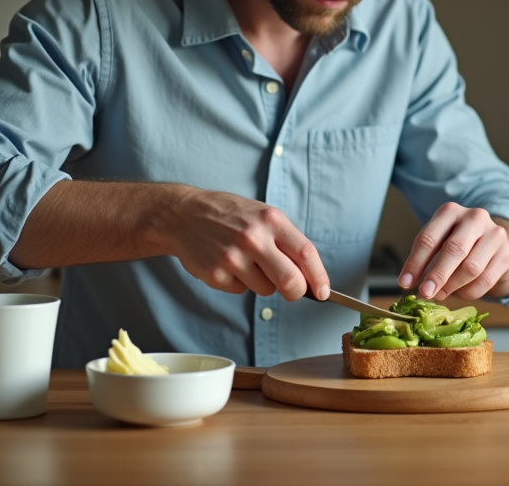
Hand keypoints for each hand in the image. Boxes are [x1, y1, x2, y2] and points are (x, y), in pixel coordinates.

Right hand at [164, 187, 329, 300]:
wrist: (183, 215)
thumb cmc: (229, 215)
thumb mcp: (262, 215)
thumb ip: (285, 241)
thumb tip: (309, 274)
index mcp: (271, 220)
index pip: (306, 253)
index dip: (319, 276)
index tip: (325, 291)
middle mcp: (253, 238)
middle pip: (291, 281)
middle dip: (298, 292)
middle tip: (295, 292)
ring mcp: (233, 257)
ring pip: (266, 290)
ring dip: (263, 283)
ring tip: (247, 262)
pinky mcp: (216, 274)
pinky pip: (241, 291)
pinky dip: (240, 283)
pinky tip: (228, 264)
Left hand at [398, 203, 508, 300]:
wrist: (492, 241)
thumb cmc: (459, 242)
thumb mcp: (440, 241)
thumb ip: (426, 259)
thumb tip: (411, 284)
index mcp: (450, 211)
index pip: (429, 238)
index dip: (416, 262)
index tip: (405, 282)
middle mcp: (474, 217)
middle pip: (454, 250)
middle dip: (437, 275)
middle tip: (425, 293)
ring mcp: (494, 234)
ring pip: (471, 268)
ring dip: (452, 286)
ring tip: (441, 294)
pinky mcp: (507, 253)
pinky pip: (486, 280)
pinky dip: (469, 292)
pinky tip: (460, 293)